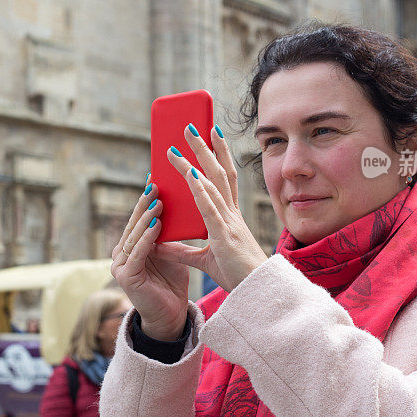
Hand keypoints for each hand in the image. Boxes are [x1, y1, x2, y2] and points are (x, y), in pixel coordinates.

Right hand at [111, 175, 189, 341]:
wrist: (172, 315)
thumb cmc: (172, 282)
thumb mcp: (171, 251)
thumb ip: (168, 232)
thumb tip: (175, 205)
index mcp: (131, 245)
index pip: (139, 218)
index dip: (146, 199)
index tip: (155, 178)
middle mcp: (121, 253)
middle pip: (134, 223)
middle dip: (145, 203)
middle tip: (156, 184)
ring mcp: (120, 265)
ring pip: (134, 236)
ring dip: (146, 217)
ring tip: (158, 201)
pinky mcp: (125, 277)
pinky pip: (137, 253)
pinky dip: (147, 238)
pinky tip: (157, 225)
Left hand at [154, 124, 267, 291]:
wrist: (255, 291)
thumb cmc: (237, 275)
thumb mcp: (204, 260)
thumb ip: (183, 251)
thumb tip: (160, 244)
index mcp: (229, 217)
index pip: (224, 179)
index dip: (218, 156)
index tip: (211, 136)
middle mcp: (230, 213)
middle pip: (220, 172)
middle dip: (207, 147)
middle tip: (195, 126)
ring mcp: (228, 220)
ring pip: (214, 181)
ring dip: (200, 158)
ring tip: (187, 138)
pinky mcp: (223, 233)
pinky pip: (209, 206)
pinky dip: (199, 188)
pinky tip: (189, 173)